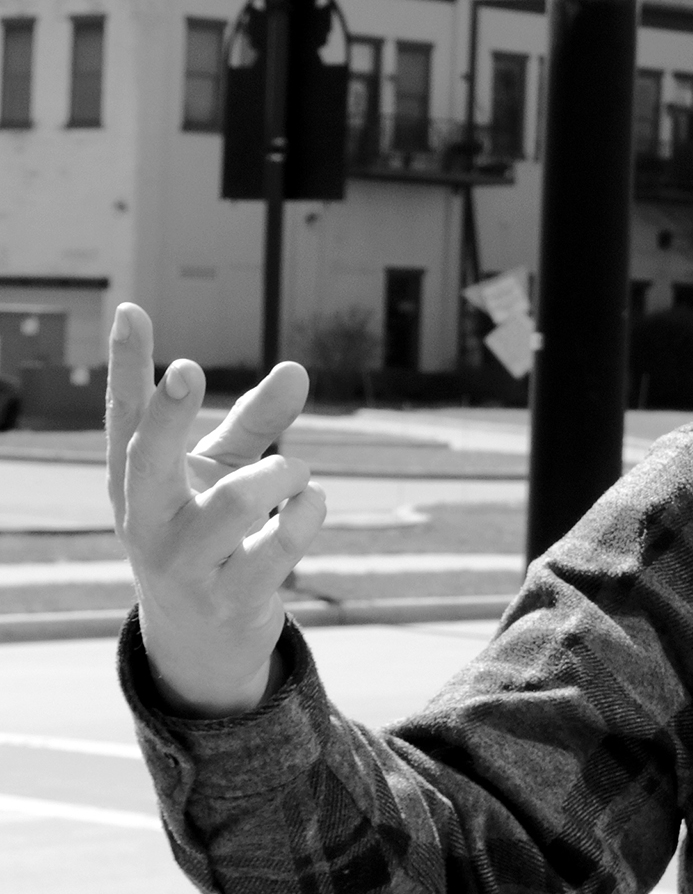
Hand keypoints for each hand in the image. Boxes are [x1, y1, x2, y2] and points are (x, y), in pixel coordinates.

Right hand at [107, 303, 325, 716]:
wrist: (205, 639)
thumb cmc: (210, 535)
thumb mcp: (225, 475)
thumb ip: (257, 422)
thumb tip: (297, 368)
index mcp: (137, 483)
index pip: (124, 416)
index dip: (126, 364)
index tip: (131, 310)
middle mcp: (148, 521)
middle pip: (146, 460)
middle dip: (166, 416)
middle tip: (186, 370)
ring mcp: (185, 564)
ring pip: (234, 502)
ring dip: (281, 475)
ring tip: (294, 473)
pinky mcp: (231, 597)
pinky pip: (282, 544)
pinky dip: (309, 513)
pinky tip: (311, 506)